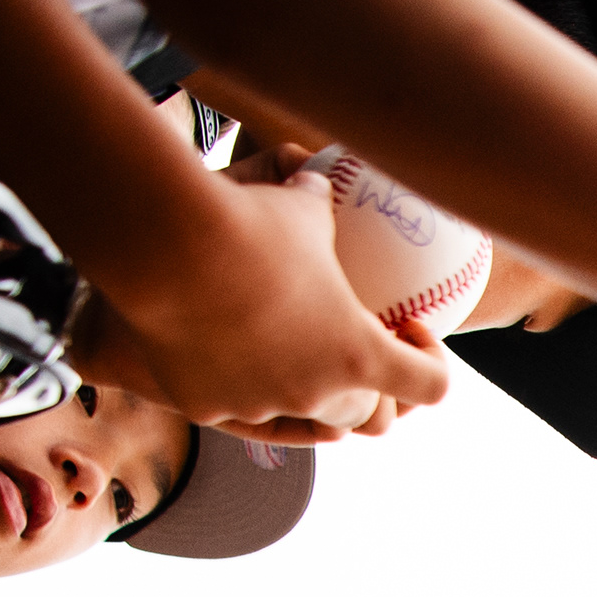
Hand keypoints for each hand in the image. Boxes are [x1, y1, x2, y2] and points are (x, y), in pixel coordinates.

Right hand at [68, 173, 453, 443]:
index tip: (407, 328)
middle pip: (363, 416)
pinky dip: (229, 378)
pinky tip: (210, 339)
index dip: (431, 364)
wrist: (165, 246)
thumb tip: (318, 180)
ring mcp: (258, 405)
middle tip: (341, 346)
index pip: (428, 386)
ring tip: (270, 338)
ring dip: (292, 382)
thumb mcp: (300, 207)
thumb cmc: (248, 221)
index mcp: (358, 352)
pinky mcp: (205, 407)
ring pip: (289, 411)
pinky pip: (228, 403)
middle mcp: (315, 392)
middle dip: (361, 386)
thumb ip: (321, 206)